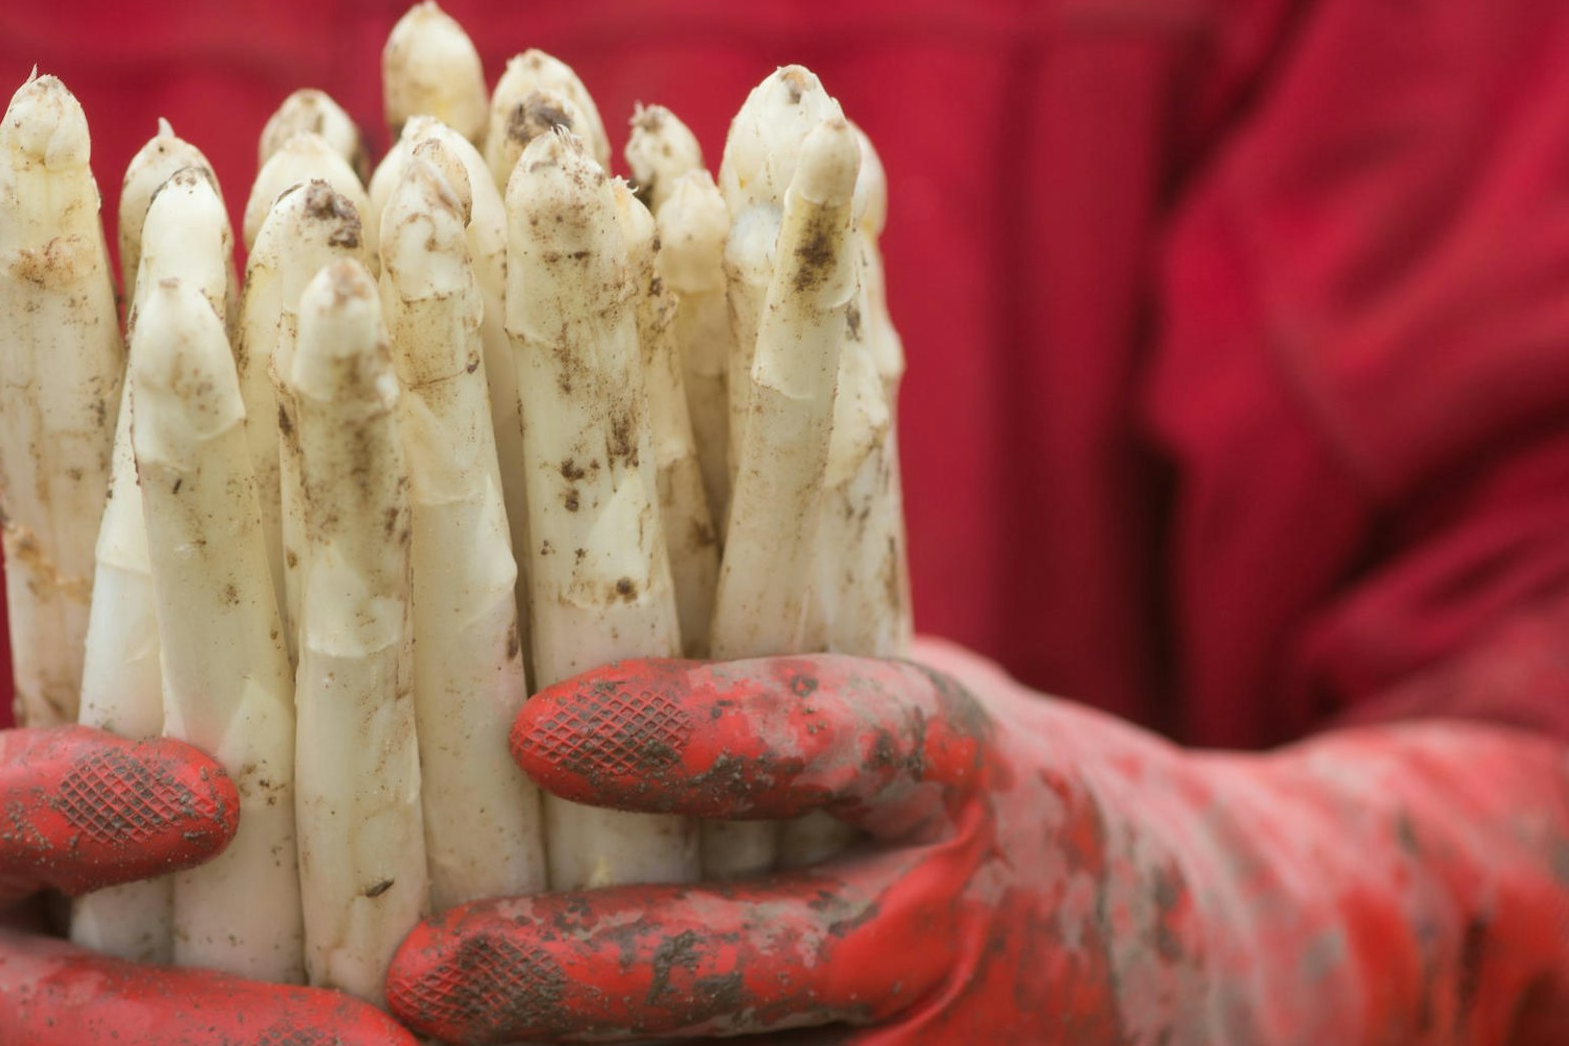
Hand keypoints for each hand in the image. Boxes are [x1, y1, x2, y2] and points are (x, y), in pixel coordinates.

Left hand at [384, 640, 1568, 1042]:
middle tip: (426, 966)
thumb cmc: (1015, 804)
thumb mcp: (931, 716)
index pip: (827, 738)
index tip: (537, 730)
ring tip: (436, 1036)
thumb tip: (559, 644)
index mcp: (967, 766)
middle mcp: (964, 921)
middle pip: (751, 967)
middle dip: (576, 977)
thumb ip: (792, 709)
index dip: (686, 734)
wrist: (1224, 963)